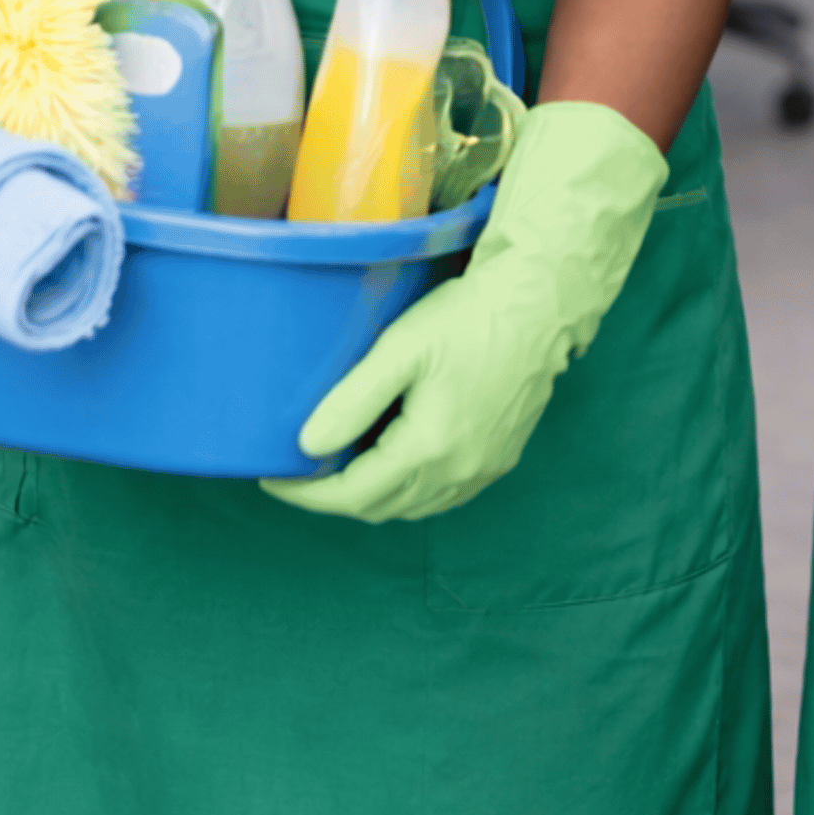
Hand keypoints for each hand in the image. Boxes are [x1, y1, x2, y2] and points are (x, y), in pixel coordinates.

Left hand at [262, 102, 665, 521]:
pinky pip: (445, 496)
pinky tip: (397, 464)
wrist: (539, 306)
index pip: (351, 495)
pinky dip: (411, 491)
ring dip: (373, 497)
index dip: (305, 494)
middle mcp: (459, 471)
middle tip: (301, 471)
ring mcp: (485, 469)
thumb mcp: (402, 349)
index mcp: (429, 449)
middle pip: (380, 508)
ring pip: (413, 508)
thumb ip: (352, 400)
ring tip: (342, 467)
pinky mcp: (502, 458)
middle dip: (334, 497)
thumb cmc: (470, 318)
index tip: (274, 477)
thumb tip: (306, 447)